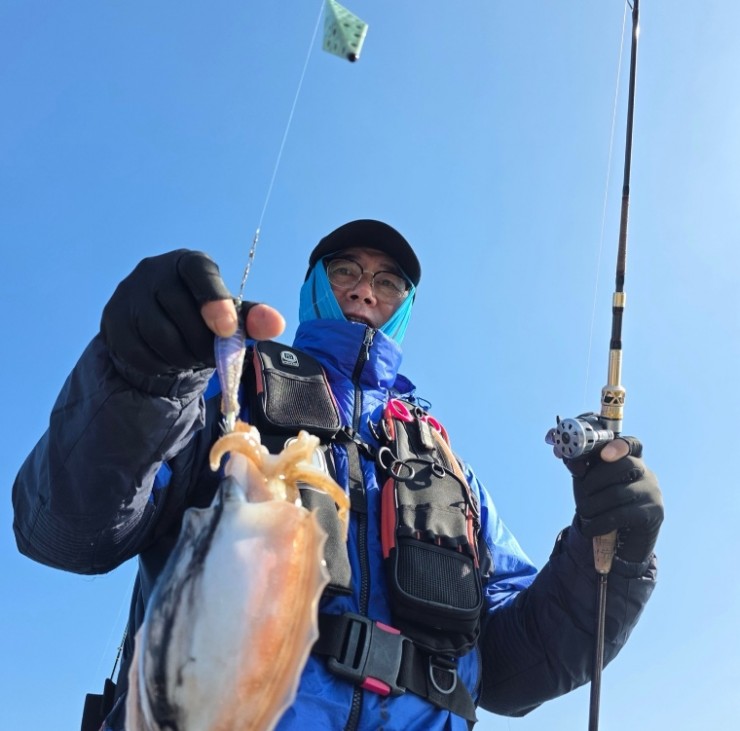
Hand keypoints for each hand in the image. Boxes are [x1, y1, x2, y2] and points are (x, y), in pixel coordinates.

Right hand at [101, 250, 284, 374]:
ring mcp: (128, 294)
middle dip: (202, 341)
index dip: (214, 299)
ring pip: (159, 334)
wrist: (154, 330)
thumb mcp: (228, 316)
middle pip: (180, 310)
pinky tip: (169, 361)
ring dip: (183, 356)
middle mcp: (153, 270)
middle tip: (212, 354)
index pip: (199, 271)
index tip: (228, 329)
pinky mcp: (112, 321)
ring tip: (192, 356)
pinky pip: (140, 352)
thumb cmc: (199, 317)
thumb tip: (277, 324)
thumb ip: (252, 319)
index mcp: (188, 262)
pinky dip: (161, 365)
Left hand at [566, 437, 663, 562]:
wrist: (617, 542)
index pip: (632, 444)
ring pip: (619, 492)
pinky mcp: (653, 513)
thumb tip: (567, 456)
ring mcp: (652, 493)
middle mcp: (646, 473)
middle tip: (584, 492)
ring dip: (593, 505)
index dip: (619, 445)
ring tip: (584, 512)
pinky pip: (622, 514)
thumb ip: (579, 467)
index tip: (604, 454)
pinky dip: (600, 522)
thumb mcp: (586, 484)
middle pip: (624, 465)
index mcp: (630, 460)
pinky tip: (591, 528)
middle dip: (595, 479)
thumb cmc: (601, 506)